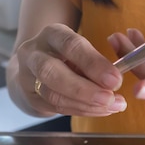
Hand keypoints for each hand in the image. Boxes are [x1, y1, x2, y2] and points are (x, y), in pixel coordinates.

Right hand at [10, 24, 126, 116]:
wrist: (36, 69)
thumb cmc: (67, 56)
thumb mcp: (80, 49)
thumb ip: (96, 61)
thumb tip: (115, 80)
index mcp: (52, 34)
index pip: (70, 46)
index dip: (93, 63)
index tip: (115, 79)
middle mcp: (34, 53)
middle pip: (53, 71)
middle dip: (84, 89)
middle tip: (110, 98)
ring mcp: (28, 77)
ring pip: (53, 94)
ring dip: (86, 104)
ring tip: (111, 106)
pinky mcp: (31, 98)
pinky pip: (56, 107)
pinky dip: (81, 110)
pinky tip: (100, 110)